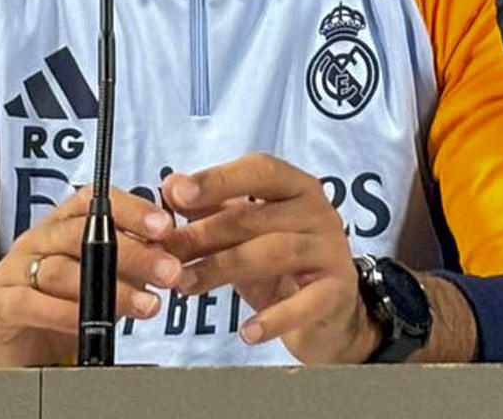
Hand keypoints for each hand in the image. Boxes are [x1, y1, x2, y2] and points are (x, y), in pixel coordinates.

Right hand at [0, 186, 180, 367]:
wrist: (3, 343)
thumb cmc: (50, 306)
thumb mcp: (92, 282)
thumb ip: (124, 268)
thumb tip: (167, 259)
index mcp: (60, 227)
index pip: (93, 203)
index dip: (130, 209)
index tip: (164, 226)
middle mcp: (37, 241)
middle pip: (83, 234)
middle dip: (132, 251)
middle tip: (168, 270)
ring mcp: (16, 270)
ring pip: (62, 270)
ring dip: (109, 288)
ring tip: (146, 304)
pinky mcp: (2, 303)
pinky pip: (34, 303)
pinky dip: (67, 313)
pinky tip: (94, 323)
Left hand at [161, 153, 378, 363]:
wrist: (330, 313)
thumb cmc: (281, 263)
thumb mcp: (245, 233)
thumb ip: (212, 208)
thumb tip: (171, 185)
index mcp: (296, 186)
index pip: (259, 170)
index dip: (218, 179)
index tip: (178, 195)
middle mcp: (318, 211)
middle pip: (255, 216)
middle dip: (204, 234)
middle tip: (165, 255)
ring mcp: (331, 250)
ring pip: (272, 252)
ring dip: (222, 268)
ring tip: (185, 286)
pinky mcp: (337, 291)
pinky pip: (304, 303)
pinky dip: (274, 318)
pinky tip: (247, 333)